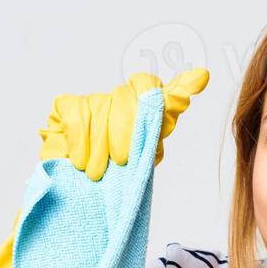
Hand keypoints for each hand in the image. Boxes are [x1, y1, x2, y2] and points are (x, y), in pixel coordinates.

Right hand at [38, 68, 209, 181]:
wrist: (83, 194)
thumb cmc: (121, 171)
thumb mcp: (149, 146)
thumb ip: (169, 111)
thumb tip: (202, 74)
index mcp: (141, 106)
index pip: (147, 84)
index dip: (151, 95)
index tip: (157, 109)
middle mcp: (117, 98)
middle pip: (124, 99)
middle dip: (124, 132)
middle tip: (121, 161)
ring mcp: (90, 100)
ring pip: (99, 110)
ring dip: (99, 147)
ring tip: (98, 172)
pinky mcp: (65, 106)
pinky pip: (76, 115)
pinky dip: (79, 141)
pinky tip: (80, 160)